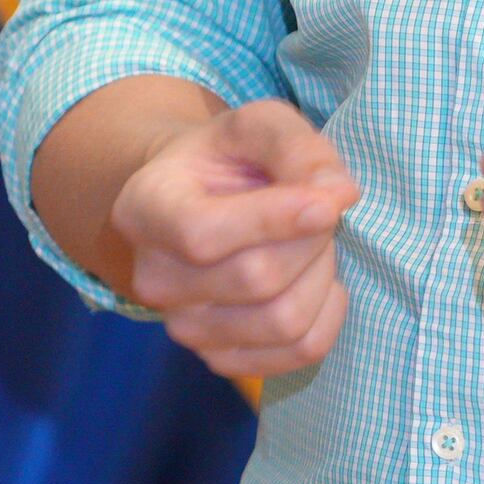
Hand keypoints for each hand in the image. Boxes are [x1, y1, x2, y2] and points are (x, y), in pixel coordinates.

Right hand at [107, 97, 361, 381]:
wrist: (201, 201)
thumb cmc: (229, 158)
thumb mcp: (258, 125)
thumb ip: (296, 147)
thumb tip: (338, 195)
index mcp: (145, 209)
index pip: (202, 234)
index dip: (274, 221)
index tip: (329, 202)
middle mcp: (152, 279)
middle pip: (256, 279)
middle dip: (312, 241)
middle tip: (319, 210)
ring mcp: (183, 327)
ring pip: (283, 321)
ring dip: (321, 275)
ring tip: (311, 243)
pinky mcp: (220, 358)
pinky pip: (299, 351)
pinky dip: (328, 315)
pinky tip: (317, 280)